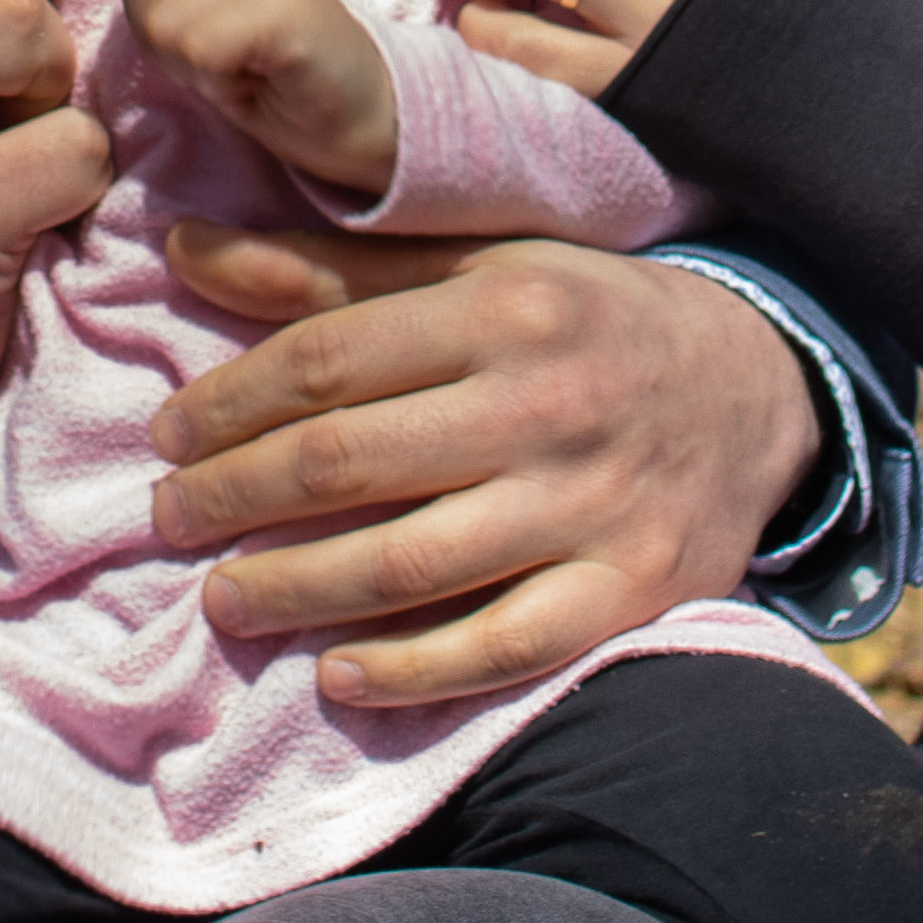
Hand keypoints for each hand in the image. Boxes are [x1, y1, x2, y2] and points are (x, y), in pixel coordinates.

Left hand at [89, 0, 399, 192]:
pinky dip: (215, 81)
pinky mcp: (289, 8)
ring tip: (236, 65)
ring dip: (187, 64)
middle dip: (153, 28)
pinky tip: (253, 79)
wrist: (356, 114)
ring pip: (165, 18)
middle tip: (209, 50)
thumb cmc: (263, 66)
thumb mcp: (197, 9)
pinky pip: (201, 48)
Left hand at [144, 226, 818, 707]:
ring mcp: (591, 504)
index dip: (227, 404)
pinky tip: (338, 676)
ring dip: (294, 591)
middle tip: (168, 522)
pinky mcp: (630, 591)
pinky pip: (502, 647)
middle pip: (348, 462)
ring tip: (225, 602)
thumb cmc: (583, 319)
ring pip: (408, 563)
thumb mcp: (477, 267)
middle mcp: (547, 401)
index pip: (326, 359)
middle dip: (233, 499)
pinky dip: (410, 671)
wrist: (756, 385)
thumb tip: (184, 245)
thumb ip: (332, 269)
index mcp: (504, 303)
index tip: (166, 436)